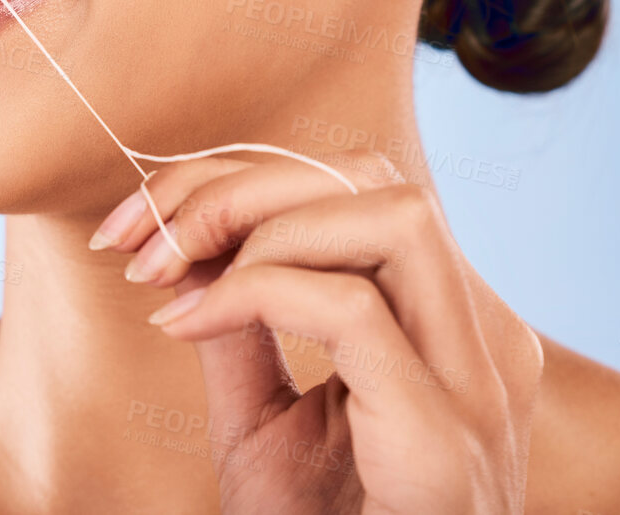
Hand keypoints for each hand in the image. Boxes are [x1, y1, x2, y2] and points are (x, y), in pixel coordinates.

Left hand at [92, 151, 543, 513]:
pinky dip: (252, 292)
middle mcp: (482, 342)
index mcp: (448, 328)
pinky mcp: (445, 442)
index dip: (237, 179)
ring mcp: (480, 391)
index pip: (357, 189)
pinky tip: (185, 324)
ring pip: (390, 215)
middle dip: (235, 181)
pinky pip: (354, 311)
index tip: (138, 226)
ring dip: (252, 221)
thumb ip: (238, 327)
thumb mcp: (262, 423)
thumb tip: (185, 240)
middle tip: (137, 235)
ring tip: (165, 273)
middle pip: (372, 178)